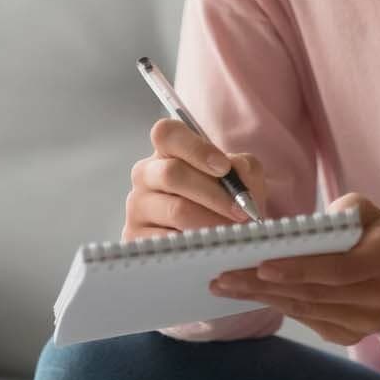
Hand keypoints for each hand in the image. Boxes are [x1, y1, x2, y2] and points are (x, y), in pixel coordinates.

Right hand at [122, 117, 269, 241]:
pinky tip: (211, 245)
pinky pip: (168, 239)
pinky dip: (196, 243)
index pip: (167, 133)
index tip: (224, 168)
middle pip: (172, 174)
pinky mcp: (136, 236)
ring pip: (175, 210)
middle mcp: (146, 174)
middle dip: (213, 194)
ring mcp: (138, 206)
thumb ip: (244, 168)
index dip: (196, 148)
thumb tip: (235, 170)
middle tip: (240, 211)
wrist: (218, 237)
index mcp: (167, 151)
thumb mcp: (242, 178)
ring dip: (210, 221)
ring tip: (232, 231)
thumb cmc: (226, 201)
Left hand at [208, 192, 379, 345]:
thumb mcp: (357, 207)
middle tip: (225, 276)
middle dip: (267, 285)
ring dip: (263, 298)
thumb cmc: (365, 226)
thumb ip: (332, 217)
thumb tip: (288, 236)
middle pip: (317, 293)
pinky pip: (308, 321)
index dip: (301, 269)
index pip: (341, 268)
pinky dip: (277, 306)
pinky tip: (250, 295)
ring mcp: (371, 321)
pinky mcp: (352, 335)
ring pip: (308, 310)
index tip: (262, 266)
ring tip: (227, 286)